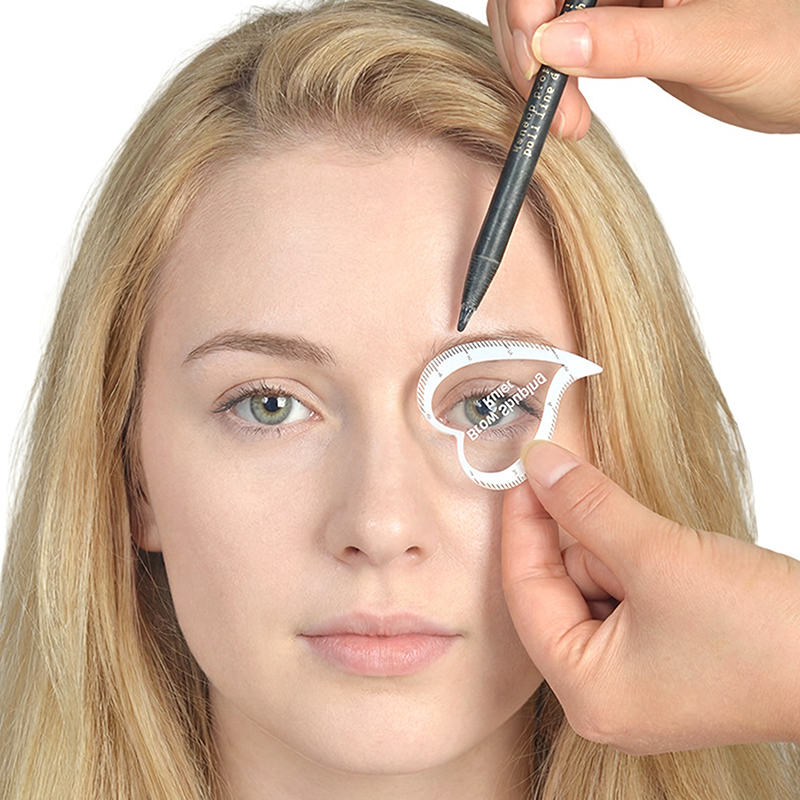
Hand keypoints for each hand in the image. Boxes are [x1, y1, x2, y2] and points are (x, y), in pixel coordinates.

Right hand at [487, 0, 799, 138]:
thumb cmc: (789, 51)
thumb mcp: (714, 45)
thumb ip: (632, 41)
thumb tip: (553, 44)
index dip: (530, 3)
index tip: (535, 56)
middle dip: (529, 46)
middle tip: (551, 105)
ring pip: (542, 20)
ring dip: (537, 73)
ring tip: (568, 121)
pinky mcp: (616, 27)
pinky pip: (560, 46)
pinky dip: (552, 84)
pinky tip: (571, 111)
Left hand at [501, 441, 799, 754]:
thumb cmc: (765, 635)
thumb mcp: (657, 555)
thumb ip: (586, 505)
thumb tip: (538, 464)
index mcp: (586, 691)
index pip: (524, 591)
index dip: (521, 523)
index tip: (525, 471)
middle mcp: (601, 697)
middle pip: (558, 589)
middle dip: (587, 542)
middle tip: (613, 511)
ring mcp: (633, 682)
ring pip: (593, 586)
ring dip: (621, 553)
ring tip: (672, 560)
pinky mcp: (661, 662)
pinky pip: (624, 597)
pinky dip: (638, 567)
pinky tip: (676, 567)